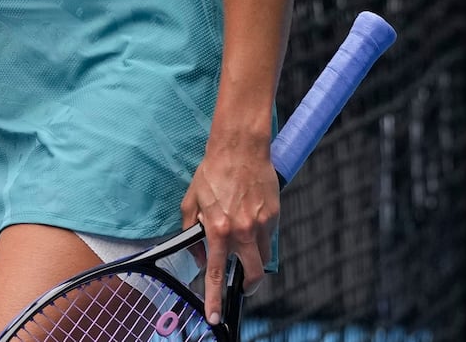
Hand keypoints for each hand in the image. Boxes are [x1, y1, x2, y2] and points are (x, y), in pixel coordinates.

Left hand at [181, 136, 278, 323]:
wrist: (239, 149)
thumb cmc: (213, 173)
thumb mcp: (191, 202)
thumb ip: (190, 231)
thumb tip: (196, 254)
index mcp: (217, 230)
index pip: (215, 273)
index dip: (214, 298)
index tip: (215, 316)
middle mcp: (242, 232)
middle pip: (253, 275)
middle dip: (248, 286)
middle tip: (242, 286)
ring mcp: (262, 225)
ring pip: (263, 256)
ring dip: (253, 256)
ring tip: (243, 238)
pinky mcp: (275, 216)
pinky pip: (268, 235)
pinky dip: (259, 234)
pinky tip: (250, 216)